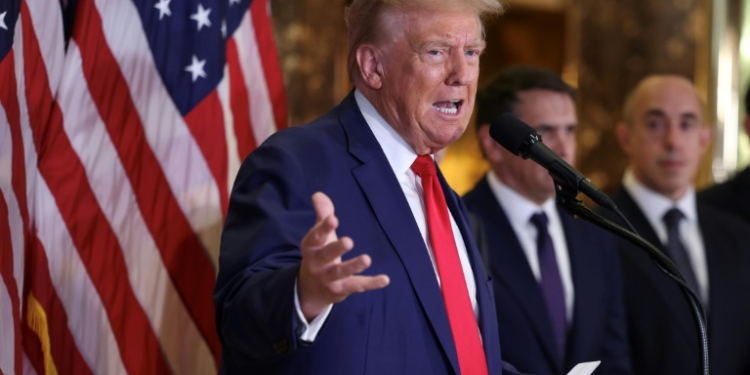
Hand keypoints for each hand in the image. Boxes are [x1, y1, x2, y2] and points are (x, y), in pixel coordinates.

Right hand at [297, 192, 389, 320]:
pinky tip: (385, 279)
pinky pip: (356, 286)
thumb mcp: (318, 235)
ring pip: (340, 273)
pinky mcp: (341, 290)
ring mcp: (328, 278)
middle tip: (349, 241)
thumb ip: (322, 214)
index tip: (334, 219)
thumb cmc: (319, 254)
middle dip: (336, 248)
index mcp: (311, 246)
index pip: (316, 236)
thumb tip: (318, 194)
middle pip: (326, 255)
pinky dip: (371, 284)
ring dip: (353, 266)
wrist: (310, 289)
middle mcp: (317, 263)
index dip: (324, 228)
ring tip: (367, 259)